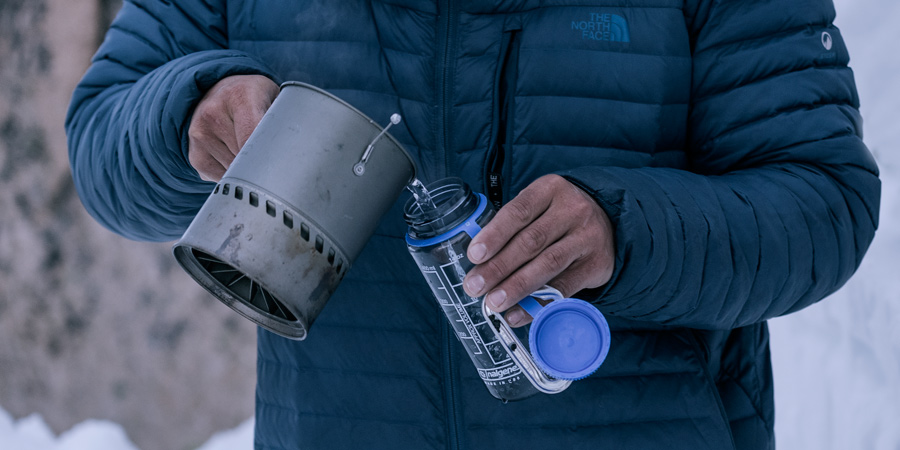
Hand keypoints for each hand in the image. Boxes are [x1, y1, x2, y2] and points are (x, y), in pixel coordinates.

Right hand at [187, 75, 278, 180]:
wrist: (218, 91)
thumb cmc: (255, 98)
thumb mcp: (274, 97)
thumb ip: (284, 121)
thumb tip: (297, 154)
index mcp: (239, 96)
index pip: (254, 138)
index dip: (270, 156)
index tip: (283, 167)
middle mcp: (213, 113)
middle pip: (246, 158)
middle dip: (262, 163)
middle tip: (274, 156)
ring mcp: (199, 135)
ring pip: (235, 172)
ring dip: (247, 169)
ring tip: (250, 148)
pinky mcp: (195, 156)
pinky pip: (223, 179)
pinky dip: (234, 174)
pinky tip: (235, 155)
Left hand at [462, 174, 614, 326]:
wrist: (609, 224)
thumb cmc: (558, 217)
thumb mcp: (539, 207)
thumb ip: (513, 226)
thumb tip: (478, 261)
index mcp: (550, 189)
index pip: (519, 211)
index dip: (495, 234)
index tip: (474, 255)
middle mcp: (572, 210)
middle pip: (530, 241)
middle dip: (499, 266)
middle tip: (475, 286)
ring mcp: (587, 237)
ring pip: (548, 264)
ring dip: (516, 286)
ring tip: (493, 302)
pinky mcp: (596, 264)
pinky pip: (563, 287)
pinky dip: (537, 304)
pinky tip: (517, 314)